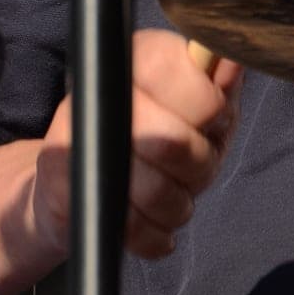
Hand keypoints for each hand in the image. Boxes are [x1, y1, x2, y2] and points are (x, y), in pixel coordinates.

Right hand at [31, 29, 241, 260]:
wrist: (81, 183)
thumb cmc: (156, 137)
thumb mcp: (199, 109)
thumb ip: (219, 85)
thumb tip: (234, 59)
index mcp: (140, 57)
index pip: (179, 73)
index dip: (208, 106)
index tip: (211, 119)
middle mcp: (101, 90)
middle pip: (172, 141)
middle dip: (198, 167)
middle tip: (195, 168)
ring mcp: (75, 138)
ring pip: (154, 190)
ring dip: (177, 206)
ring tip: (174, 198)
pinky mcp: (59, 188)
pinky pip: (130, 227)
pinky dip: (154, 237)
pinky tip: (156, 227)